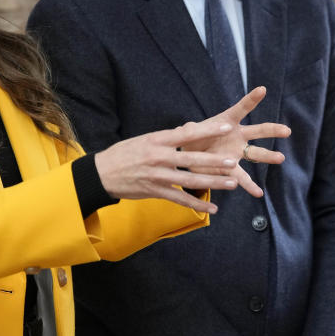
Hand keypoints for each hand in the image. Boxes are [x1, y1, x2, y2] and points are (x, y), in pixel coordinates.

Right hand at [94, 87, 289, 211]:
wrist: (101, 173)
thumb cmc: (124, 154)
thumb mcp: (144, 140)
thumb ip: (166, 138)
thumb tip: (186, 131)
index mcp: (157, 140)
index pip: (187, 134)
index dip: (207, 131)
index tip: (226, 127)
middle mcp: (159, 157)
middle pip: (191, 159)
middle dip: (214, 161)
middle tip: (233, 162)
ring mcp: (158, 176)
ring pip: (190, 180)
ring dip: (212, 183)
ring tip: (232, 184)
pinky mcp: (155, 191)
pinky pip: (180, 198)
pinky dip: (197, 204)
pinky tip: (212, 208)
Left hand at [179, 86, 290, 197]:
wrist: (189, 155)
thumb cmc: (191, 138)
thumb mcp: (189, 131)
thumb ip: (192, 130)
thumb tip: (192, 128)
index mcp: (227, 122)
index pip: (241, 109)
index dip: (251, 99)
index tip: (262, 89)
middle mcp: (237, 136)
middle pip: (258, 131)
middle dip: (272, 130)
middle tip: (286, 131)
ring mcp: (237, 153)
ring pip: (256, 153)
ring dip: (268, 156)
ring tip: (280, 157)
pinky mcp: (231, 169)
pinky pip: (243, 178)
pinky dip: (250, 186)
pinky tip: (258, 193)